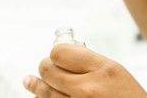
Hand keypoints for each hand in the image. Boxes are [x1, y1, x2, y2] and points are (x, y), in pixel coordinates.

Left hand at [22, 44, 146, 97]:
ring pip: (44, 92)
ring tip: (30, 81)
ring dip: (38, 86)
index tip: (57, 58)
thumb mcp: (116, 73)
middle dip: (45, 70)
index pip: (59, 53)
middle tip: (45, 70)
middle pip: (47, 70)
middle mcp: (89, 89)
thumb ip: (90, 62)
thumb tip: (59, 56)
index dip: (56, 55)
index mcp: (104, 70)